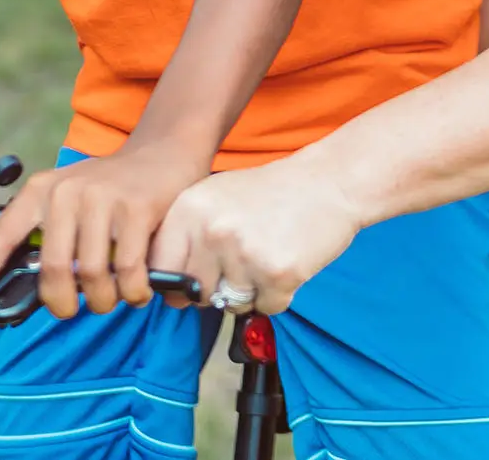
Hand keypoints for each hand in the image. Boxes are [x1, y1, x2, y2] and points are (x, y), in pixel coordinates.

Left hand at [0, 139, 209, 319]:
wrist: (162, 153)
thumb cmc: (111, 190)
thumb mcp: (70, 200)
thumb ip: (49, 235)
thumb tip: (27, 289)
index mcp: (41, 191)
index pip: (2, 235)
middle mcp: (66, 191)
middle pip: (53, 270)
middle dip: (63, 303)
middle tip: (75, 308)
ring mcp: (101, 198)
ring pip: (91, 275)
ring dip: (103, 300)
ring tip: (112, 296)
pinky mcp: (136, 209)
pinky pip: (127, 272)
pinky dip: (132, 292)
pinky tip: (137, 290)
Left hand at [149, 154, 361, 315]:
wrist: (328, 181)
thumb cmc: (270, 193)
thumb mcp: (215, 198)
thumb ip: (186, 239)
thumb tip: (170, 295)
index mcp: (189, 209)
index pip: (160, 268)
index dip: (176, 282)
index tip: (195, 277)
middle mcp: (212, 231)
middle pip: (196, 293)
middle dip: (216, 288)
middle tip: (244, 261)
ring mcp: (244, 253)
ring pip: (230, 304)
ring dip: (249, 292)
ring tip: (267, 256)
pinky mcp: (278, 273)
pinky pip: (266, 307)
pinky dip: (278, 295)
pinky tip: (286, 263)